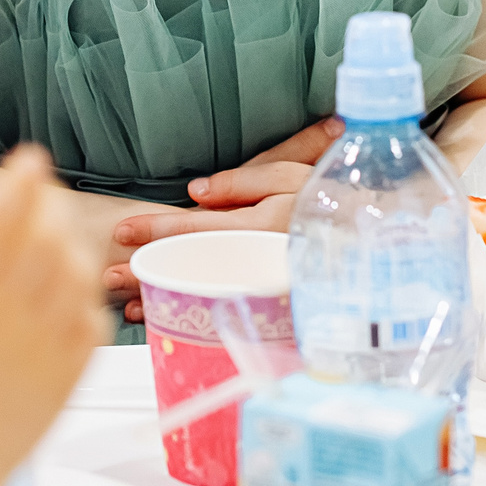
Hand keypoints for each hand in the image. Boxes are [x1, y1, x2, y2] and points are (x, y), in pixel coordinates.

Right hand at [0, 147, 101, 485]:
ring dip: (70, 247)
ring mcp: (41, 344)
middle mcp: (5, 312)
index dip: (21, 181)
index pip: (3, 218)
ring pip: (74, 274)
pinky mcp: (64, 378)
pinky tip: (72, 295)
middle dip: (49, 204)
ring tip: (55, 242)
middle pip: (47, 235)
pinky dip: (87, 299)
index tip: (28, 160)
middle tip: (39, 198)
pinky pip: (91, 323)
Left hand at [102, 118, 342, 322]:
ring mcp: (262, 283)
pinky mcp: (271, 298)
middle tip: (108, 279)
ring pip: (203, 292)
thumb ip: (240, 183)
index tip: (122, 232)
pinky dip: (194, 306)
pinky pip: (225, 303)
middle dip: (147, 273)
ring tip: (128, 301)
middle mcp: (257, 260)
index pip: (195, 229)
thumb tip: (194, 193)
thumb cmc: (331, 197)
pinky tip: (170, 310)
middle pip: (191, 267)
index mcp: (258, 226)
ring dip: (165, 297)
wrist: (377, 238)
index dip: (156, 230)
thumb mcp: (289, 175)